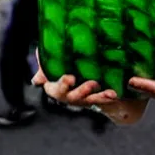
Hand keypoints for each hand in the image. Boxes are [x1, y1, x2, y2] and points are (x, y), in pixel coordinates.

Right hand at [32, 68, 147, 124]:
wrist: (80, 78)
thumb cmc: (63, 68)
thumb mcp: (54, 64)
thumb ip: (46, 60)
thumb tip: (38, 53)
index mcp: (56, 87)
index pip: (55, 88)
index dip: (62, 84)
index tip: (70, 78)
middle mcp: (69, 95)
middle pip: (73, 97)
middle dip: (82, 91)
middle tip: (92, 84)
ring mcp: (83, 99)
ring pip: (91, 100)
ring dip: (100, 97)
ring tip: (110, 93)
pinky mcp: (96, 98)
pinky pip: (103, 100)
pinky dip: (109, 97)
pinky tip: (116, 93)